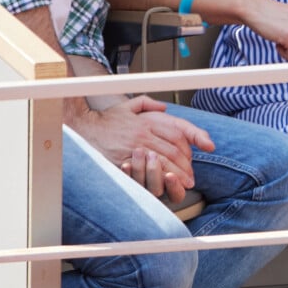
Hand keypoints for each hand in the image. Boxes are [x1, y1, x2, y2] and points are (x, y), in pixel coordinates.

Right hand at [70, 94, 214, 199]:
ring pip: (165, 161)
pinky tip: (166, 184)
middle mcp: (143, 133)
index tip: (203, 149)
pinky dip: (160, 178)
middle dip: (187, 163)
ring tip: (185, 182)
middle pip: (174, 148)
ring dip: (178, 173)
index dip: (193, 140)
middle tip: (192, 175)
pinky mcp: (126, 161)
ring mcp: (135, 147)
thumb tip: (164, 108)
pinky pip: (148, 172)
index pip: (177, 131)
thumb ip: (147, 103)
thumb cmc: (107, 121)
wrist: (84, 130)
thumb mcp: (128, 105)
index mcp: (147, 120)